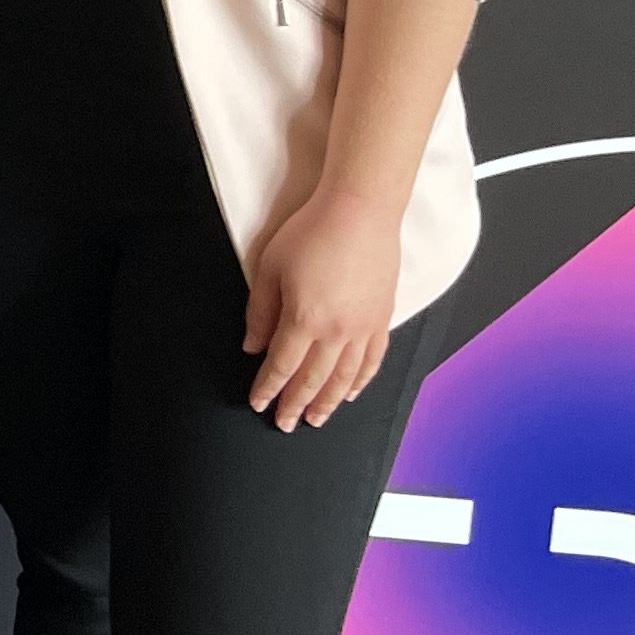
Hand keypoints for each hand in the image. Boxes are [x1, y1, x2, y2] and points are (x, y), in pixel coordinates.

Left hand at [243, 190, 404, 428]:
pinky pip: (372, 361)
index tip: (258, 402)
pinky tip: (350, 393)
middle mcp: (337, 332)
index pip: (282, 366)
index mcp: (305, 320)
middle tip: (285, 423)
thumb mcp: (270, 268)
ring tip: (316, 419)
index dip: (268, 388)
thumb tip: (252, 347)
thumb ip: (260, 312)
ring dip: (328, 402)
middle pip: (312, 379)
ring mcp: (364, 328)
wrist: (360, 211)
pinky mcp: (382, 319)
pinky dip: (360, 381)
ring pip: (344, 378)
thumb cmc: (311, 232)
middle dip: (296, 404)